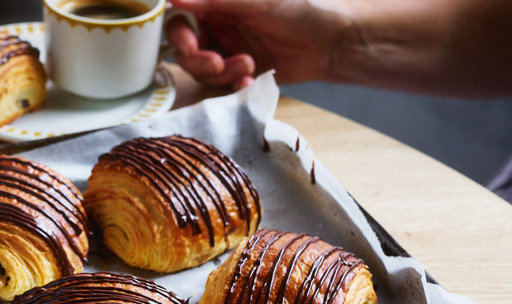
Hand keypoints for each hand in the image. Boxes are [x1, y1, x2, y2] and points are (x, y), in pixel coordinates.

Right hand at [167, 0, 355, 88]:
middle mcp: (217, 29)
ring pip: (203, 72)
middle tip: (217, 63)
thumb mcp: (255, 1)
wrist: (332, 41)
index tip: (191, 46)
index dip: (179, 35)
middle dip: (199, 61)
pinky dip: (234, 86)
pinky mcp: (241, 75)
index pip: (180, 20)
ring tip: (247, 65)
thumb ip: (212, 0)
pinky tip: (250, 80)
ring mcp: (228, 52)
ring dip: (221, 73)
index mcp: (216, 5)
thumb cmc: (300, 8)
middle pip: (185, 52)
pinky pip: (223, 87)